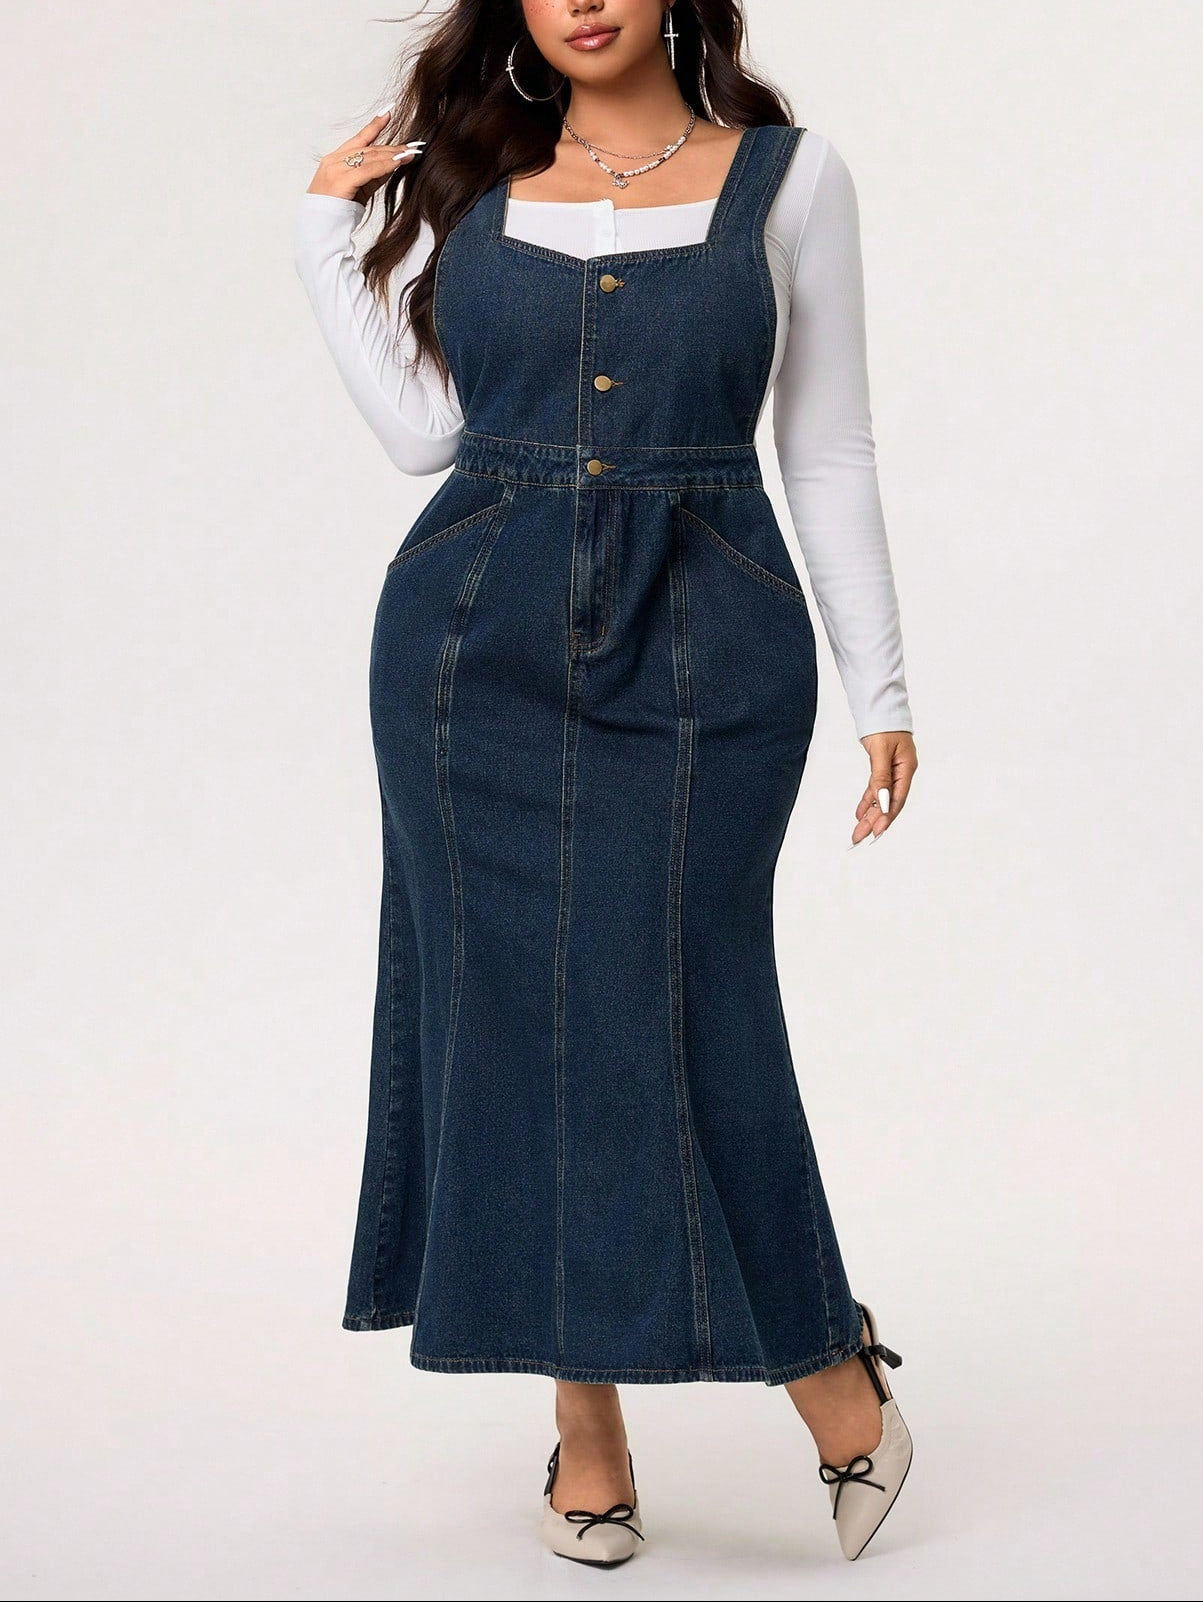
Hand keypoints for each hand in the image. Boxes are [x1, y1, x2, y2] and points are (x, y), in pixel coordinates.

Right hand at [305, 110, 424, 203]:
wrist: (320, 229)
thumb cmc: (338, 213)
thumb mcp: (358, 190)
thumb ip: (373, 176)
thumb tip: (392, 163)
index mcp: (335, 160)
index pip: (358, 139)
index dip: (374, 126)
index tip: (388, 113)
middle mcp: (334, 160)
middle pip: (369, 149)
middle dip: (393, 147)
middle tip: (413, 145)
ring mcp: (336, 169)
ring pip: (370, 157)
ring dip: (393, 155)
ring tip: (411, 153)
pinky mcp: (342, 180)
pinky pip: (368, 170)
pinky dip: (385, 165)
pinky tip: (398, 162)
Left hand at [851, 731, 916, 844]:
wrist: (881, 707)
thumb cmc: (884, 725)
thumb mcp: (881, 750)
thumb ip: (881, 775)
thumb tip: (882, 799)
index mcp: (906, 768)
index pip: (897, 798)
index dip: (887, 817)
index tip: (876, 832)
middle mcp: (901, 772)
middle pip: (888, 802)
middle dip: (874, 821)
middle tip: (859, 837)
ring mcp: (893, 771)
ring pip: (881, 798)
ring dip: (869, 814)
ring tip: (857, 831)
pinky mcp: (883, 768)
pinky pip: (876, 788)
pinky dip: (868, 800)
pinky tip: (860, 813)